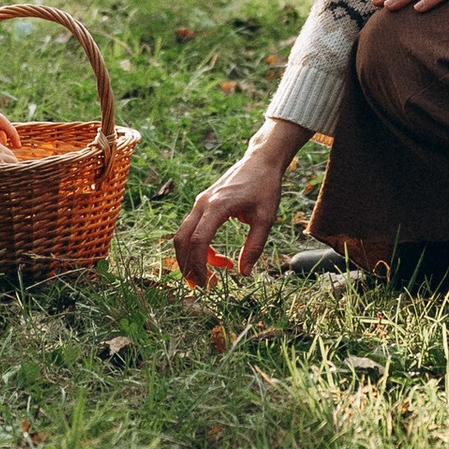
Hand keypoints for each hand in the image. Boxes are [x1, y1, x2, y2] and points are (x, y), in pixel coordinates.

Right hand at [175, 119, 308, 286]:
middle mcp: (202, 204)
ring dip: (190, 258)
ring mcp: (200, 203)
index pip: (198, 241)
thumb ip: (254, 246)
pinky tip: (215, 257)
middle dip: (187, 265)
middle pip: (182, 239)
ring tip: (208, 276)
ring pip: (183, 234)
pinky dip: (198, 247)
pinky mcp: (202, 204)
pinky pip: (192, 229)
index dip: (199, 265)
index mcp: (217, 206)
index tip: (208, 283)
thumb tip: (244, 274)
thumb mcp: (266, 218)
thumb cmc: (265, 187)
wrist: (260, 161)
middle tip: (200, 286)